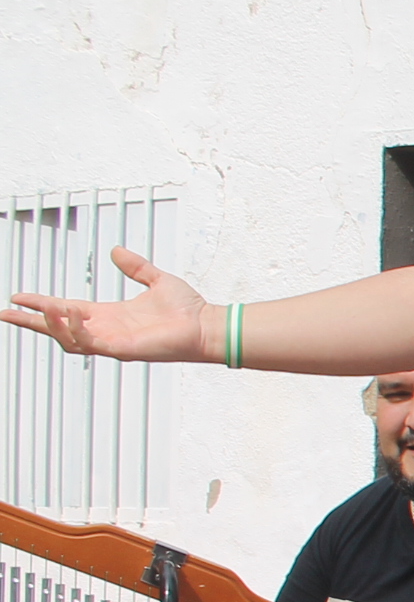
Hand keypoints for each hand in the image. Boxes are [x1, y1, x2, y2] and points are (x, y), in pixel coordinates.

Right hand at [5, 248, 216, 364]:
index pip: (65, 310)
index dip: (41, 305)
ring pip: (67, 339)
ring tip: (47, 306)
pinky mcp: (121, 350)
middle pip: (57, 329)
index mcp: (108, 315)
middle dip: (30, 322)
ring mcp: (112, 342)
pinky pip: (88, 344)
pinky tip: (71, 313)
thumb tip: (117, 251)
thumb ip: (135, 267)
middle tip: (4, 314)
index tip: (17, 297)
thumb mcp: (155, 280)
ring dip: (53, 323)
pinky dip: (75, 329)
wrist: (207, 325)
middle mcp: (105, 330)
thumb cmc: (186, 309)